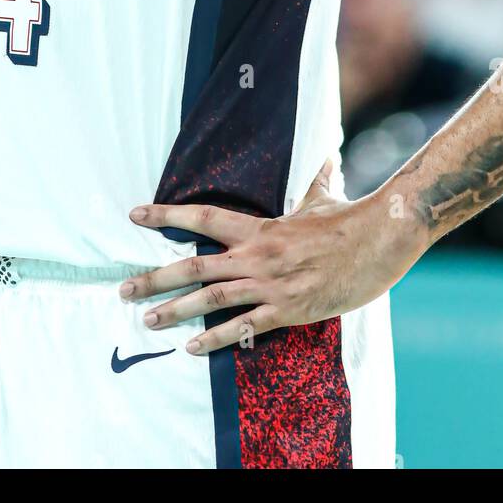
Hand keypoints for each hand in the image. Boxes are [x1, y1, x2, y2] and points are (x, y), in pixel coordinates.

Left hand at [119, 161, 421, 354]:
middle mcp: (258, 255)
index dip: (167, 215)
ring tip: (146, 318)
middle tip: (121, 287)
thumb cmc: (351, 219)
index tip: (135, 214)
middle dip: (154, 277)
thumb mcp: (324, 197)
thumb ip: (315, 180)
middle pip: (194, 264)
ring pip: (211, 297)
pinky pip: (243, 327)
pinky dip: (215, 337)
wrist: (381, 240)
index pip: (204, 217)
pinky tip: (190, 348)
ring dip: (175, 309)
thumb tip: (325, 155)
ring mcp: (271, 284)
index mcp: (261, 227)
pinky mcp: (288, 309)